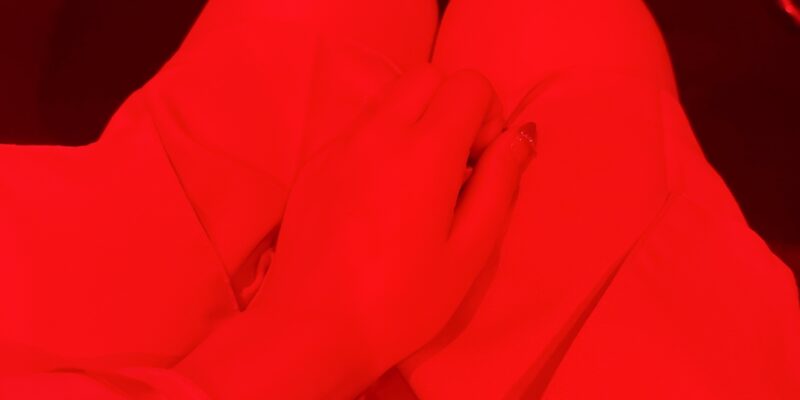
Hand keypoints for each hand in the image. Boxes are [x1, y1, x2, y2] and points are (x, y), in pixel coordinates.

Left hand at [255, 64, 536, 384]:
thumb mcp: (470, 251)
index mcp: (425, 150)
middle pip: (427, 77)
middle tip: (454, 168)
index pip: (469, 84)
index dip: (487, 117)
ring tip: (417, 182)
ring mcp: (339, 144)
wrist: (312, 329)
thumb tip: (520, 136)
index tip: (480, 166)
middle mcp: (378, 132)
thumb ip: (501, 183)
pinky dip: (381, 140)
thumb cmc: (402, 301)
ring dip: (415, 120)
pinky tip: (378, 197)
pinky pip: (357, 127)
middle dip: (452, 107)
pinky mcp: (313, 163)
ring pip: (389, 97)